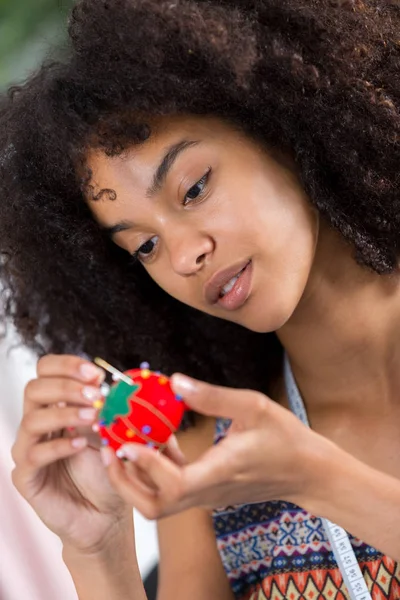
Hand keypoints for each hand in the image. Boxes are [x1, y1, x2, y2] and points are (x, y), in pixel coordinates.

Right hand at [11, 354, 133, 553]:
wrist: (106, 514)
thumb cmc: (108, 469)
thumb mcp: (112, 431)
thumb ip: (108, 407)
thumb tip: (113, 381)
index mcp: (55, 406)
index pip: (46, 371)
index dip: (67, 365)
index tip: (94, 373)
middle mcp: (37, 424)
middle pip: (34, 388)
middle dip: (67, 386)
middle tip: (96, 395)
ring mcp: (28, 449)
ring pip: (32, 419)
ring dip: (65, 413)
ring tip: (94, 418)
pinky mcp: (26, 477)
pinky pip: (34, 455)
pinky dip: (59, 446)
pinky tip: (81, 444)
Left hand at [101, 374, 334, 518]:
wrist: (308, 472)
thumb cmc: (286, 438)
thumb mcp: (254, 406)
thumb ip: (212, 396)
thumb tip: (174, 381)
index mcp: (219, 473)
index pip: (172, 486)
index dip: (145, 466)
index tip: (127, 440)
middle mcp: (208, 492)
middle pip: (154, 506)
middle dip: (124, 480)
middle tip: (109, 448)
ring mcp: (207, 496)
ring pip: (159, 501)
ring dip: (136, 475)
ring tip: (123, 441)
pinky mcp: (208, 492)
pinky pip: (172, 489)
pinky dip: (156, 470)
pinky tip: (158, 440)